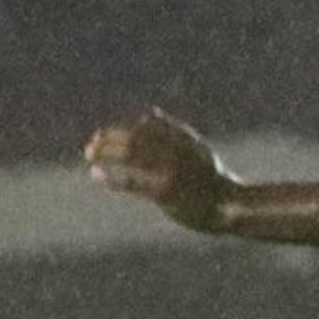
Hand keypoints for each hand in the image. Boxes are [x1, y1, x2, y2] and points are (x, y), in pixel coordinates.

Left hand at [83, 110, 230, 233]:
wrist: (228, 206)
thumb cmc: (210, 179)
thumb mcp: (196, 148)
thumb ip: (173, 131)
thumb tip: (148, 112)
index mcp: (183, 138)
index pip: (146, 125)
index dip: (122, 129)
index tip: (105, 135)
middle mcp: (176, 150)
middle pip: (135, 137)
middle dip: (109, 138)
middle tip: (91, 144)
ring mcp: (171, 170)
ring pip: (130, 154)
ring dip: (105, 152)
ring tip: (89, 154)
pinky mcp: (165, 191)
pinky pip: (132, 181)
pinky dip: (111, 176)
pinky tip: (97, 174)